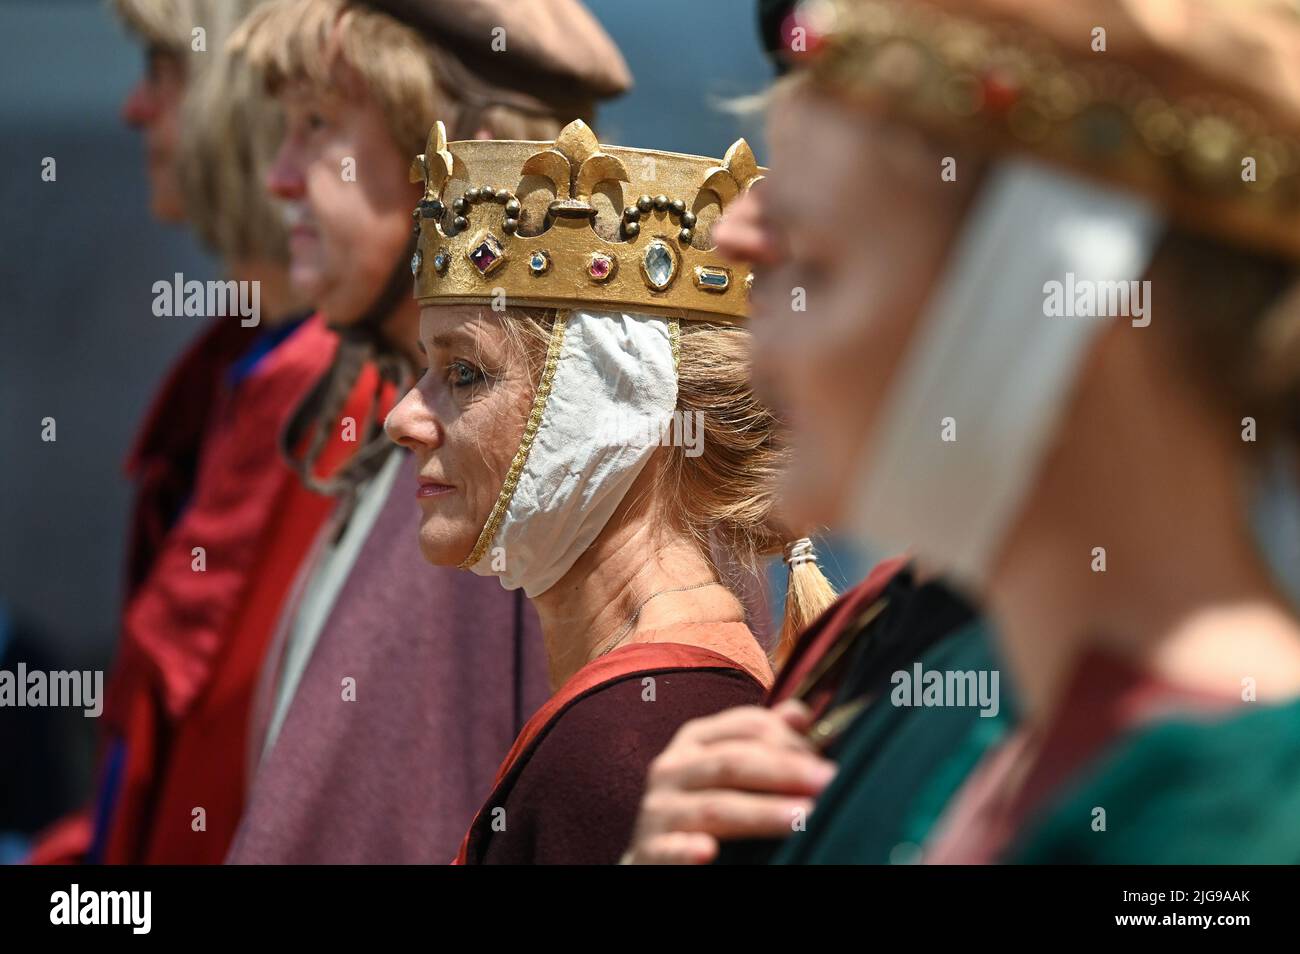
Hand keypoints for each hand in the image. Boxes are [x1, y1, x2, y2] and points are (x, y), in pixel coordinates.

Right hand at [621, 699, 836, 863]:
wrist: (656, 851)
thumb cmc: (704, 801)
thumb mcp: (729, 764)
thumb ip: (764, 740)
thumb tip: (800, 714)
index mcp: (696, 739)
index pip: (747, 726)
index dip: (788, 739)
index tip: (825, 760)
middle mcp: (673, 767)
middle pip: (732, 762)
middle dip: (784, 770)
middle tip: (828, 782)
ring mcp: (659, 810)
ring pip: (714, 808)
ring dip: (760, 812)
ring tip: (802, 818)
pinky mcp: (650, 850)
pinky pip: (669, 849)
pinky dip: (686, 850)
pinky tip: (708, 852)